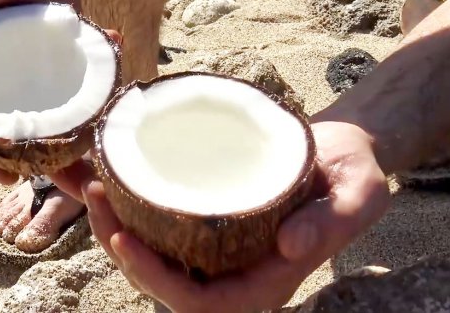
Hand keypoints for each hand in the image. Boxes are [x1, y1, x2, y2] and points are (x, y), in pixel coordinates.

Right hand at [0, 0, 80, 183]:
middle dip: (35, 168)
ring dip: (71, 156)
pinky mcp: (68, 64)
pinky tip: (111, 122)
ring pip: (49, 128)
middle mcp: (2, 84)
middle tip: (64, 185)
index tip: (4, 177)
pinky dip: (97, 108)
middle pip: (12, 140)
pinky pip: (82, 94)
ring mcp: (36, 77)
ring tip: (94, 178)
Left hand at [81, 121, 390, 311]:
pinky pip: (159, 224)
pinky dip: (127, 206)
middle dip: (120, 248)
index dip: (157, 280)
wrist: (342, 152)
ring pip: (153, 254)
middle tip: (96, 197)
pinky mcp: (205, 220)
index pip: (202, 302)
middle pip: (163, 281)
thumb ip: (331, 223)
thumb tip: (288, 247)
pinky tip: (105, 177)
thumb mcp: (358, 194)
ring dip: (113, 226)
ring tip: (92, 185)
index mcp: (267, 279)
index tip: (124, 239)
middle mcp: (235, 271)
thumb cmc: (353, 175)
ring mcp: (217, 247)